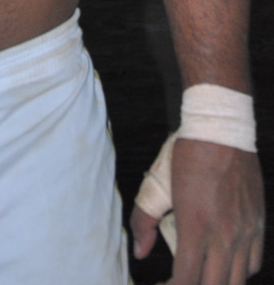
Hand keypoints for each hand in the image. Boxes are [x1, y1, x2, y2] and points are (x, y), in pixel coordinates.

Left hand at [131, 138, 264, 283]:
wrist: (221, 129)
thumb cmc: (187, 155)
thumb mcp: (157, 184)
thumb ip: (143, 221)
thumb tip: (139, 252)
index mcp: (196, 226)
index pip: (186, 280)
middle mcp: (224, 235)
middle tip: (178, 282)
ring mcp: (245, 232)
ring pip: (238, 282)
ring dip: (216, 282)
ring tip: (200, 276)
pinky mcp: (258, 224)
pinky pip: (253, 263)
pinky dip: (238, 271)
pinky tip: (223, 264)